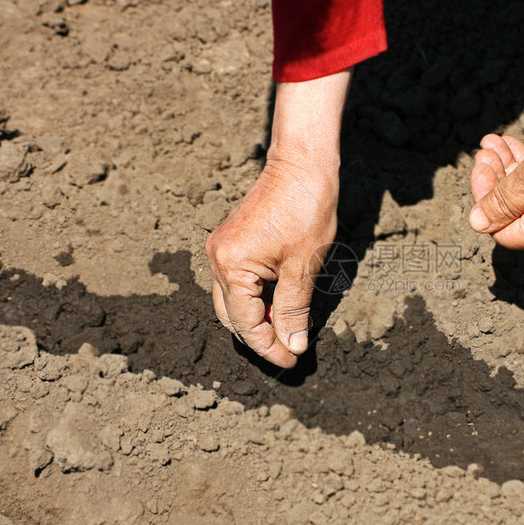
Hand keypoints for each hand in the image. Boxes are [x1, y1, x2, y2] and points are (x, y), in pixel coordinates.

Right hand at [206, 154, 337, 367]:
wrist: (302, 164)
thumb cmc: (306, 209)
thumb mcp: (303, 266)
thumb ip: (294, 309)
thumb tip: (292, 345)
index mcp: (231, 266)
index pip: (246, 323)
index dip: (269, 347)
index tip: (293, 360)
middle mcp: (218, 259)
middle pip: (231, 316)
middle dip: (259, 337)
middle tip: (289, 350)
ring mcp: (222, 249)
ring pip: (232, 301)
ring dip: (258, 319)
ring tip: (288, 330)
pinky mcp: (231, 242)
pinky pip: (237, 282)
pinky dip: (256, 299)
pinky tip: (280, 304)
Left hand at [469, 51, 523, 248]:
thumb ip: (502, 202)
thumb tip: (477, 223)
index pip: (502, 229)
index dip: (484, 201)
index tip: (480, 168)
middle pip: (515, 210)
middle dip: (495, 179)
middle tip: (484, 150)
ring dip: (507, 167)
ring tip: (494, 142)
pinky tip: (511, 144)